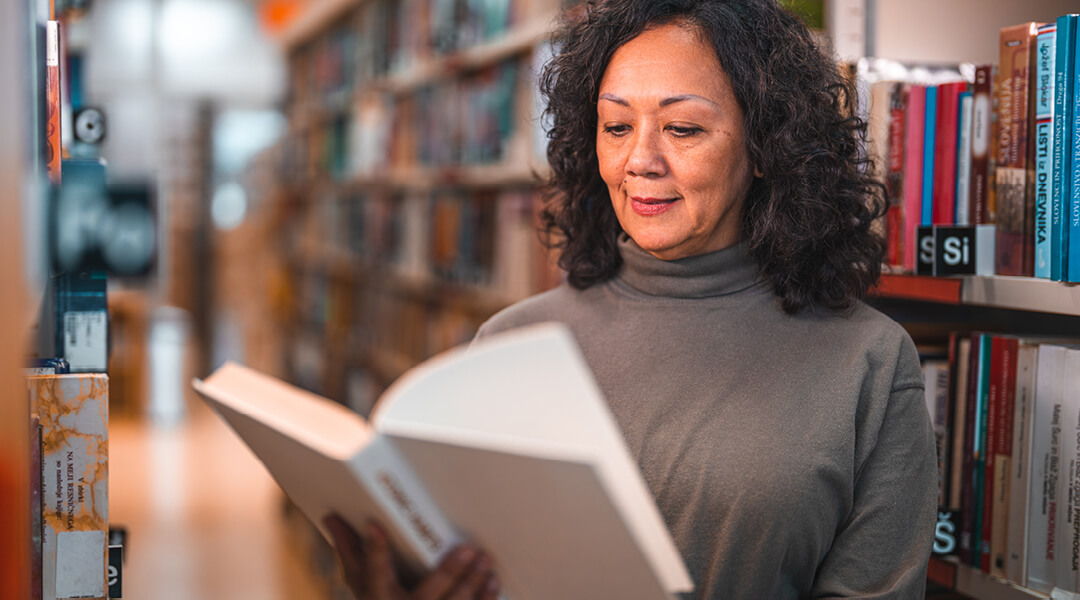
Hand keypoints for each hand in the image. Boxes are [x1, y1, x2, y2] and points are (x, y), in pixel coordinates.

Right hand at [323, 515, 499, 599]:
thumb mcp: (360, 582)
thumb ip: (350, 549)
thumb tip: (331, 516)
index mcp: (377, 595)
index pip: (373, 570)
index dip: (374, 548)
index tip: (374, 525)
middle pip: (428, 592)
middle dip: (451, 571)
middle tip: (470, 549)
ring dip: (474, 584)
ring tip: (486, 561)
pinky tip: (493, 583)